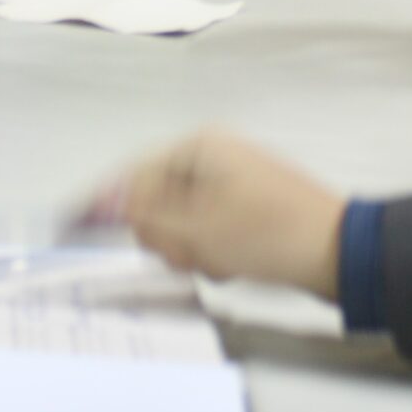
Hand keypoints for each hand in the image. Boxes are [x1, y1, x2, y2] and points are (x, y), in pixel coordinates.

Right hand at [83, 127, 344, 297]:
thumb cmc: (270, 236)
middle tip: (189, 253)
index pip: (133, 176)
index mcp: (200, 148)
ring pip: (180, 225)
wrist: (339, 255)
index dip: (105, 207)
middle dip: (166, 236)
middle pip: (155, 202)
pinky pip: (207, 234)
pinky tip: (234, 263)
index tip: (72, 232)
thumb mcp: (195, 230)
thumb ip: (142, 215)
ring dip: (191, 249)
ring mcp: (231, 184)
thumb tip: (97, 201)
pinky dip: (212, 253)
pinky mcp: (246, 212)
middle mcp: (213, 158)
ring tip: (219, 260)